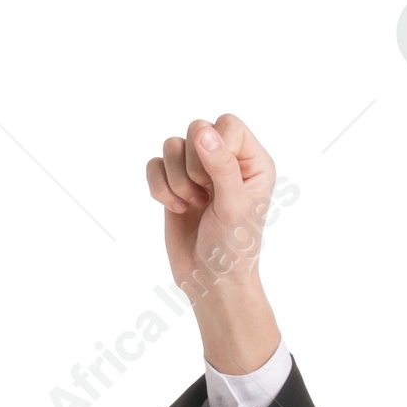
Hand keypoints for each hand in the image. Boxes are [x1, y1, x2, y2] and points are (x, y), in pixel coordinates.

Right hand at [145, 114, 278, 370]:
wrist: (211, 282)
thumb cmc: (233, 249)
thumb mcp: (234, 206)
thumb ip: (222, 165)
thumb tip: (202, 131)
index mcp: (252, 161)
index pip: (227, 124)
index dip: (215, 147)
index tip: (219, 183)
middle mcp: (226, 159)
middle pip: (196, 129)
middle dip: (193, 166)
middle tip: (206, 196)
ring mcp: (198, 170)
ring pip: (170, 145)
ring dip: (176, 180)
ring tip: (193, 205)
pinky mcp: (174, 183)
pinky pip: (154, 164)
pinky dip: (160, 188)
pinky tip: (177, 209)